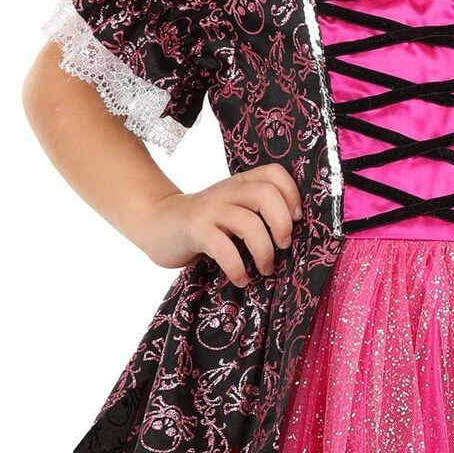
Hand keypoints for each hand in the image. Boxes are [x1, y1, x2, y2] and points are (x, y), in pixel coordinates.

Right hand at [139, 162, 303, 284]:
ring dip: (264, 252)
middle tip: (283, 247)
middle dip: (282, 225)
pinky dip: (237, 267)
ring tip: (265, 269)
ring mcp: (210, 209)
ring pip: (249, 223)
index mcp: (241, 183)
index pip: (275, 173)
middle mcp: (228, 191)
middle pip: (266, 195)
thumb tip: (295, 236)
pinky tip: (241, 278)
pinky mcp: (195, 229)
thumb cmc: (204, 224)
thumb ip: (257, 212)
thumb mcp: (233, 209)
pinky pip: (223, 248)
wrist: (158, 224)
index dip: (292, 195)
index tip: (296, 220)